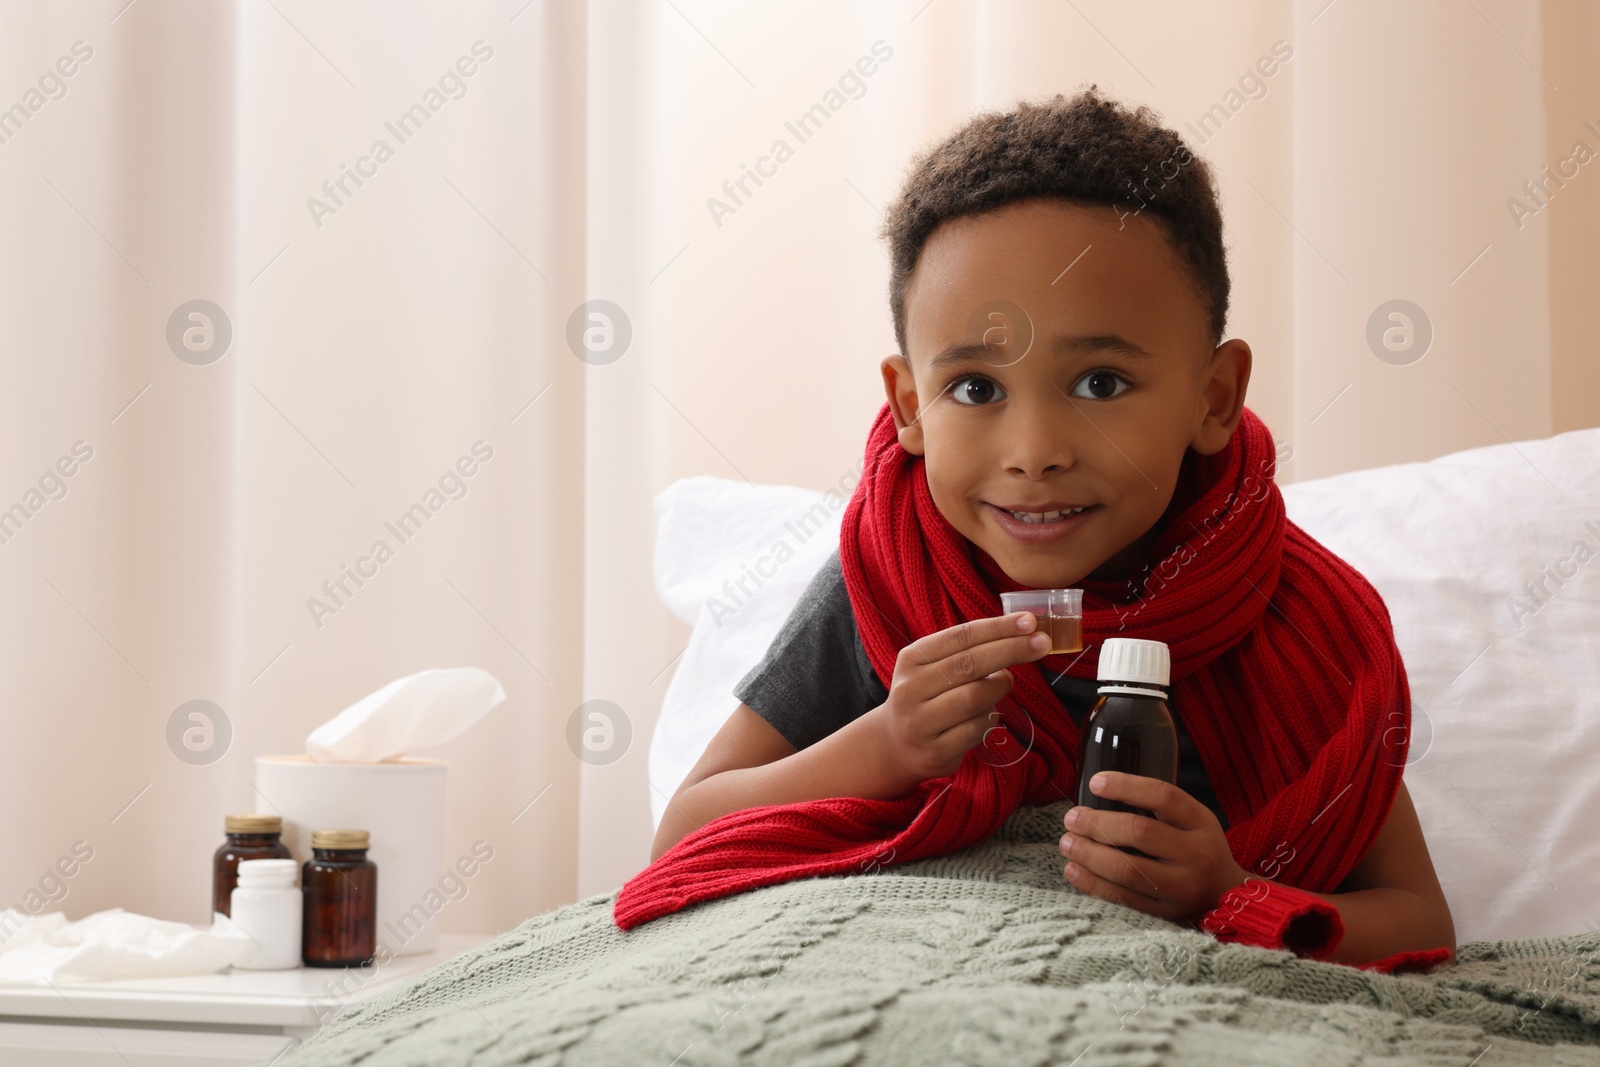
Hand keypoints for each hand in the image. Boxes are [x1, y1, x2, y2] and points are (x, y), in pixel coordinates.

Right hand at [867, 611, 1051, 788]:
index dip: (997, 628)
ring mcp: (919, 722)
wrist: (896, 744)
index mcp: (912, 659)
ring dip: (999, 688)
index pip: (959, 637)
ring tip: (1005, 683)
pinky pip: (976, 730)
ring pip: (974, 698)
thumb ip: (967, 651)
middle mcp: (910, 689)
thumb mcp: (933, 666)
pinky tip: (988, 714)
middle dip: (1010, 650)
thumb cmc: (927, 695)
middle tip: (1042, 643)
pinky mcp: (934, 751)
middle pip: (969, 664)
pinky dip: (990, 719)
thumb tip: (1020, 634)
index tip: (1030, 622)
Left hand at [1059, 771, 1248, 923]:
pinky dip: (1093, 884)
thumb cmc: (1197, 849)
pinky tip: (1074, 870)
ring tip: (1066, 843)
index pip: (1164, 797)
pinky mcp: (1167, 915)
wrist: (1227, 896)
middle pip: (1140, 833)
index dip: (1127, 786)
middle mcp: (1197, 855)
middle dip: (1098, 824)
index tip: (1095, 782)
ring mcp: (1182, 889)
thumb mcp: (1192, 822)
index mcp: (1202, 823)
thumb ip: (1157, 808)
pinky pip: (1124, 900)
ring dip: (1089, 855)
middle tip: (1071, 818)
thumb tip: (1097, 792)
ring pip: (1128, 870)